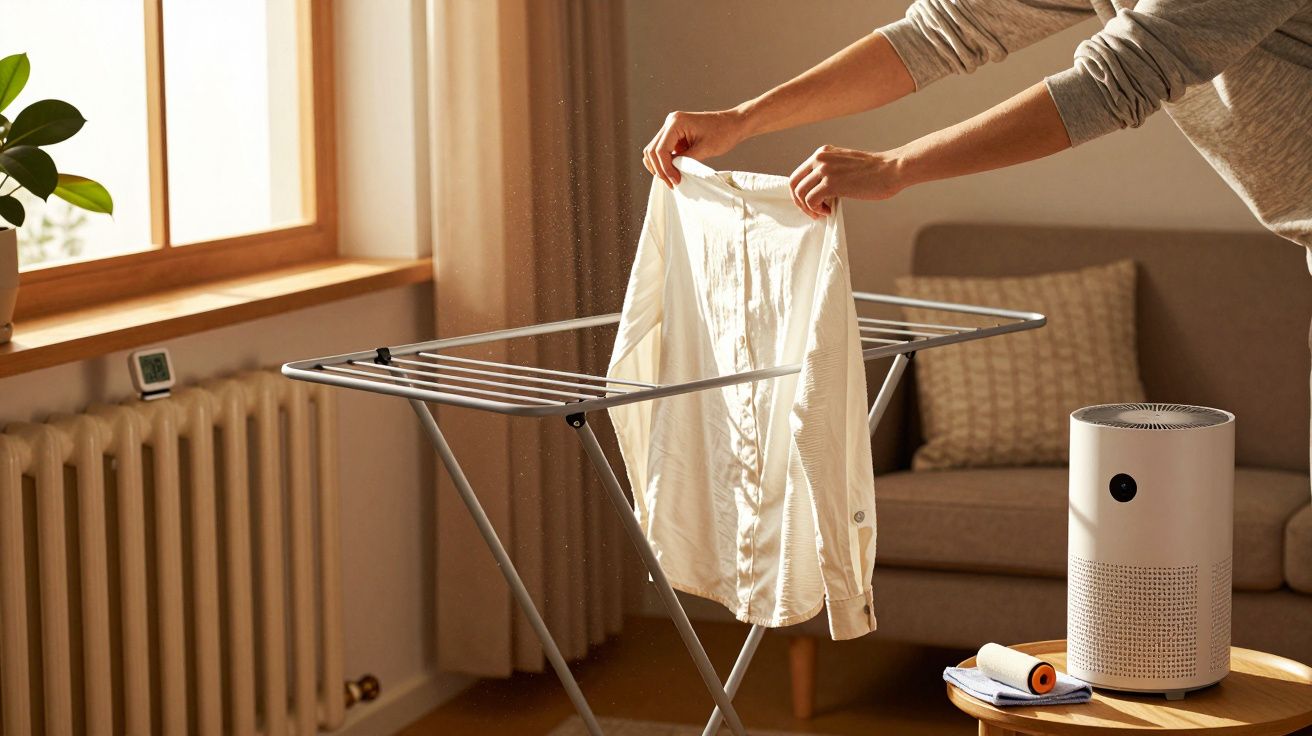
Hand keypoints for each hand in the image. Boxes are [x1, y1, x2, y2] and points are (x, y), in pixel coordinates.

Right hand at [643, 109, 747, 187]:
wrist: (734, 124)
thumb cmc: (723, 133)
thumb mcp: (704, 150)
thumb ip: (685, 161)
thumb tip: (672, 172)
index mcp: (676, 122)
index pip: (660, 150)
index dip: (665, 168)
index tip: (676, 181)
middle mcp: (670, 122)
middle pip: (652, 150)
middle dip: (660, 169)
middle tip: (672, 183)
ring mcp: (671, 127)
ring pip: (654, 151)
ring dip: (660, 167)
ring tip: (672, 180)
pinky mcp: (675, 134)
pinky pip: (663, 150)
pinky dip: (665, 162)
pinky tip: (674, 172)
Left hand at [788, 145, 904, 217]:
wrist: (892, 169)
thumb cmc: (874, 171)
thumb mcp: (844, 165)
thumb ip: (829, 173)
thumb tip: (817, 191)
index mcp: (822, 153)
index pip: (798, 174)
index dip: (800, 192)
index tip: (810, 203)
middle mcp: (820, 158)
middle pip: (794, 184)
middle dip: (800, 202)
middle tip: (813, 212)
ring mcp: (824, 170)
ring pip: (801, 194)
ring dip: (810, 208)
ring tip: (824, 212)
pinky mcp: (831, 183)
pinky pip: (811, 200)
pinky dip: (817, 209)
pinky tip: (830, 211)